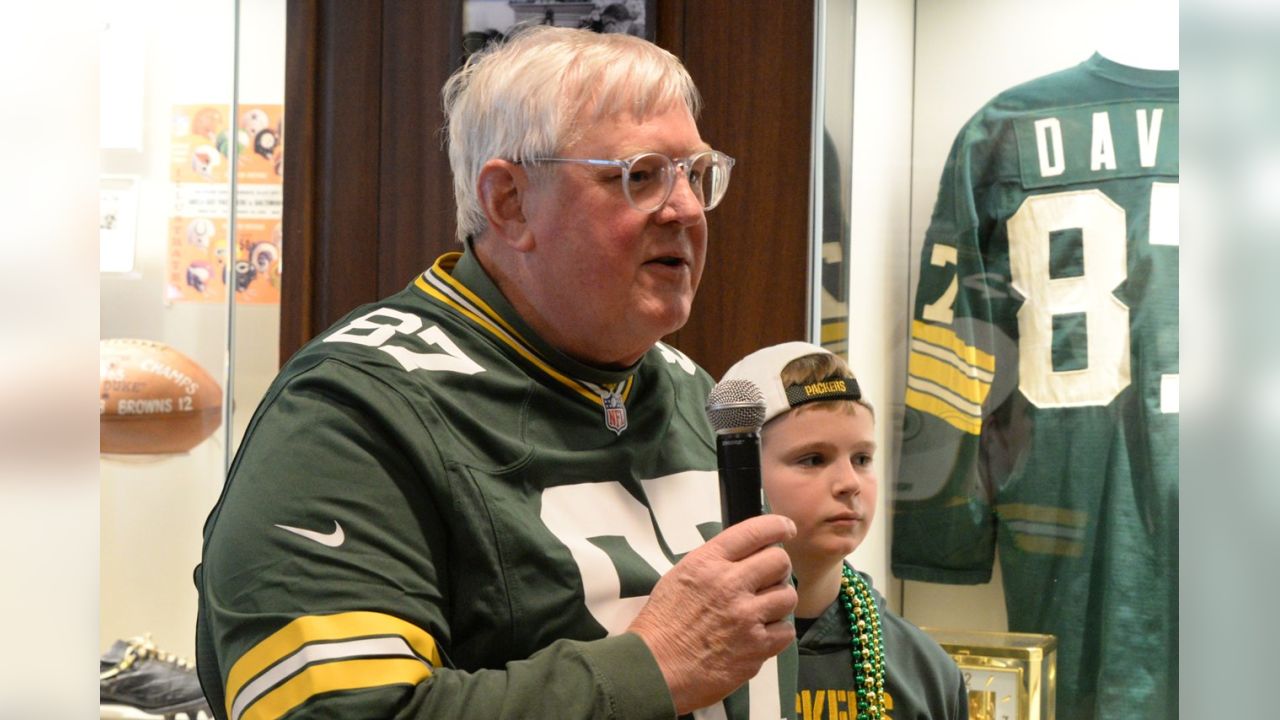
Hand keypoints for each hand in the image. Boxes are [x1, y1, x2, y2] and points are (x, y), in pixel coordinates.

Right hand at [626, 514, 796, 714]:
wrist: (654, 669)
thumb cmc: (661, 625)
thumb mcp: (679, 577)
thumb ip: (713, 563)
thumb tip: (744, 555)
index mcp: (707, 563)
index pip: (755, 531)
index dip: (778, 526)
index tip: (786, 529)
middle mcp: (730, 584)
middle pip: (780, 561)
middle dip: (778, 568)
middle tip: (769, 579)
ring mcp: (746, 617)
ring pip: (788, 595)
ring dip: (778, 601)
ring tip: (761, 610)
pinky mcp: (756, 647)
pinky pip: (786, 630)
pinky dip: (777, 632)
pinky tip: (759, 634)